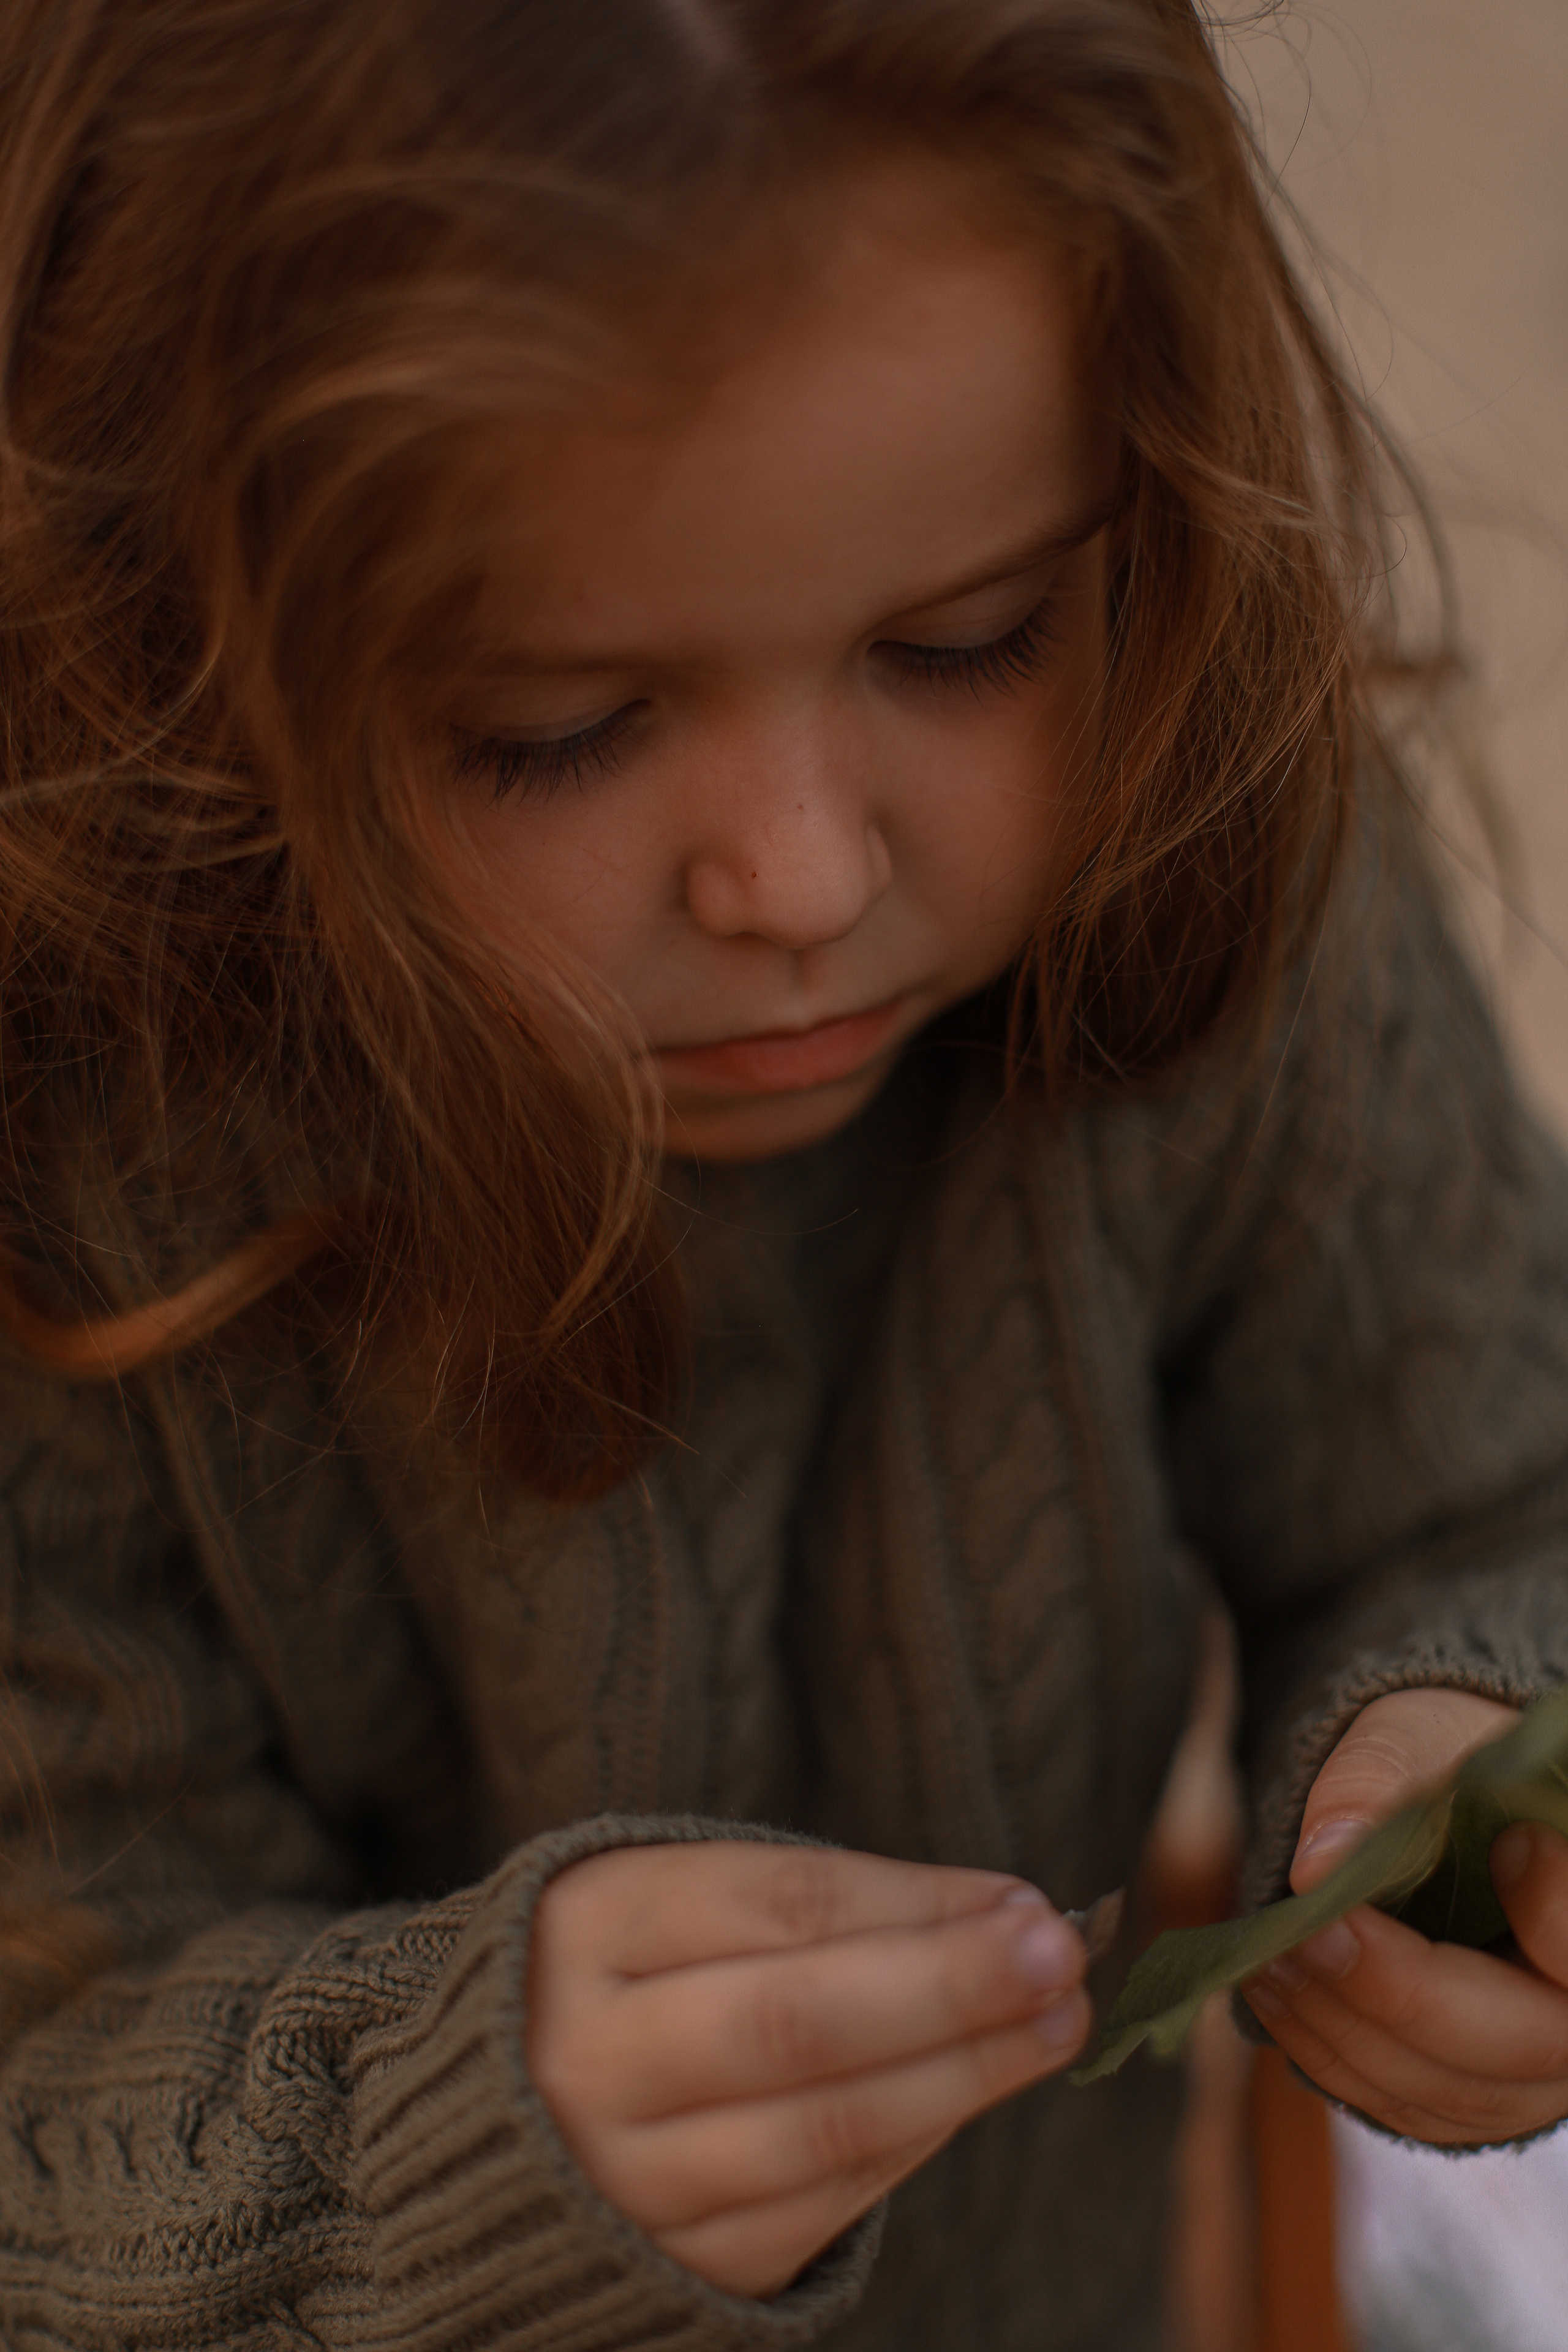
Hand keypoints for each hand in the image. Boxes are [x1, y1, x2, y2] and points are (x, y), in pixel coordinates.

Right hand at [526, 1841, 1089, 2296]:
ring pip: (824, 2129)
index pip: (782, 1904)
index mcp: (588, 1927)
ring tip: (1056, 2026)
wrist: (463, 2128)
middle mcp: (590, 2055)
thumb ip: (813, 1901)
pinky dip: (910, 2147)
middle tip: (1062, 1955)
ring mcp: (620, 2177)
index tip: (1024, 1897)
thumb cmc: (617, 1979)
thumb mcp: (671, 1900)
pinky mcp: (666, 2267)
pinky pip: (816, 2209)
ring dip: (962, 2075)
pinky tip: (970, 2095)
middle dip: (952, 1987)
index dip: (917, 1903)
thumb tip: (996, 1909)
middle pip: (801, 2020)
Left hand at [1244, 1687, 1567, 2143]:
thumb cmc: (1441, 1759)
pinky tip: (1275, 1997)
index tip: (1499, 1847)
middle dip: (1400, 1992)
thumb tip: (1318, 1863)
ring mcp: (1528, 2073)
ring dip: (1345, 2030)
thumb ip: (1377, 1781)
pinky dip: (1332, 2058)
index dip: (1552, 1908)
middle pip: (1515, 2043)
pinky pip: (1403, 2106)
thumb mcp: (1413, 1737)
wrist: (1433, 1804)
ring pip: (1446, 2088)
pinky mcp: (1466, 2095)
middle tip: (1309, 1935)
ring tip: (1268, 1960)